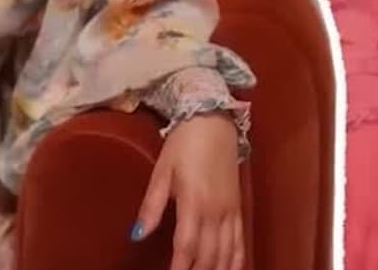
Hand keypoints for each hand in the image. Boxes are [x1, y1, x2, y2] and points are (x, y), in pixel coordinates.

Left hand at [132, 113, 243, 269]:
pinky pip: (240, 241)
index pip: (187, 246)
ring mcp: (230, 211)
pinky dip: (236, 260)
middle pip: (208, 255)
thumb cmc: (184, 144)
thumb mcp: (162, 171)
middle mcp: (216, 211)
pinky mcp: (239, 208)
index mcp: (194, 202)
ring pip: (227, 252)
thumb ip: (151, 206)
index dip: (180, 268)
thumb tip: (136, 234)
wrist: (213, 121)